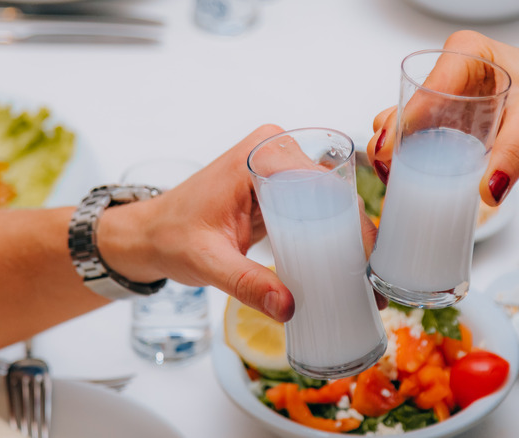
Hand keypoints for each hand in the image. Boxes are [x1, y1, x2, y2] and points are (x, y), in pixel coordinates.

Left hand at [99, 125, 383, 321]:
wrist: (151, 234)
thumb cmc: (172, 236)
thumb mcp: (208, 261)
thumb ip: (246, 282)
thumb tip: (288, 306)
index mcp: (262, 153)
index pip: (322, 183)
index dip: (348, 220)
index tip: (362, 258)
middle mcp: (276, 150)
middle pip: (333, 191)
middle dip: (353, 233)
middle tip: (368, 276)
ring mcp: (281, 167)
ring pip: (330, 200)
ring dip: (346, 236)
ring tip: (362, 275)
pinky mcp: (282, 187)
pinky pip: (316, 207)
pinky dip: (329, 235)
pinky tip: (342, 264)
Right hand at [368, 30, 518, 205]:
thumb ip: (512, 154)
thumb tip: (488, 187)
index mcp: (470, 55)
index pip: (428, 88)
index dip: (406, 118)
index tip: (392, 147)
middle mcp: (458, 80)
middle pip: (411, 110)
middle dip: (393, 139)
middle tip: (386, 167)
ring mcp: (458, 111)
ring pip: (415, 133)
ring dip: (403, 157)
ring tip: (393, 179)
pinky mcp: (465, 138)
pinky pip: (434, 153)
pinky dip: (421, 169)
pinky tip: (410, 184)